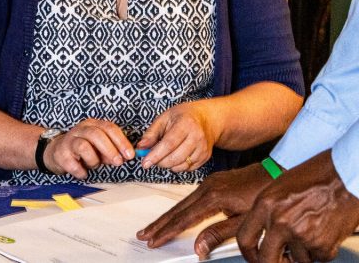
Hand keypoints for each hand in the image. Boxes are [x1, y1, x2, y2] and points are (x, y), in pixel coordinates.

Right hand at [43, 119, 134, 178]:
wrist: (56, 151)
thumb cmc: (83, 149)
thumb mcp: (99, 147)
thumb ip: (112, 150)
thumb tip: (125, 157)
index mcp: (92, 125)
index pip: (109, 128)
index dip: (121, 141)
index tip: (130, 154)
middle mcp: (80, 130)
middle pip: (96, 135)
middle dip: (110, 150)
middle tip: (118, 162)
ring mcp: (69, 141)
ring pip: (83, 146)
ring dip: (93, 160)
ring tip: (94, 165)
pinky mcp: (60, 154)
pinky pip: (72, 163)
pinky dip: (81, 171)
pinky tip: (83, 172)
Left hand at [137, 100, 216, 172]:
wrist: (207, 119)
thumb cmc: (182, 117)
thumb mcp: (164, 118)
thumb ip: (151, 133)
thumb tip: (141, 148)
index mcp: (185, 124)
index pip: (169, 144)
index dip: (155, 155)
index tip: (145, 163)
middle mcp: (197, 137)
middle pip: (175, 157)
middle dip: (159, 162)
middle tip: (150, 159)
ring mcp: (203, 148)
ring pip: (181, 165)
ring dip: (168, 165)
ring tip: (162, 156)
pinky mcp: (205, 157)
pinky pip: (188, 168)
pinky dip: (177, 166)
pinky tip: (174, 157)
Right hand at [137, 162, 269, 256]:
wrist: (277, 173)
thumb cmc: (264, 198)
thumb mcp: (244, 221)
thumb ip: (218, 234)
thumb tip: (198, 248)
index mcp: (212, 198)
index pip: (183, 220)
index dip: (167, 232)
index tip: (154, 240)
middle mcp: (206, 187)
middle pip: (176, 210)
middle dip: (159, 224)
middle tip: (143, 234)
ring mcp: (208, 183)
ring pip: (182, 203)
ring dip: (167, 216)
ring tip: (155, 227)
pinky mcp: (213, 181)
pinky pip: (190, 197)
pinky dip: (179, 208)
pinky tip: (176, 214)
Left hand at [238, 150, 358, 262]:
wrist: (344, 175)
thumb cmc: (315, 176)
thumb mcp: (279, 187)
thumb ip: (268, 211)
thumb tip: (261, 233)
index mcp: (265, 205)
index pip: (244, 239)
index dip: (248, 254)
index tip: (253, 258)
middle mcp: (280, 221)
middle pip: (266, 259)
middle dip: (274, 262)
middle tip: (282, 259)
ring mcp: (301, 235)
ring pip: (297, 260)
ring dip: (303, 253)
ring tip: (311, 233)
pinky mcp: (323, 245)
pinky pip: (318, 259)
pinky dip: (321, 251)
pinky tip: (324, 233)